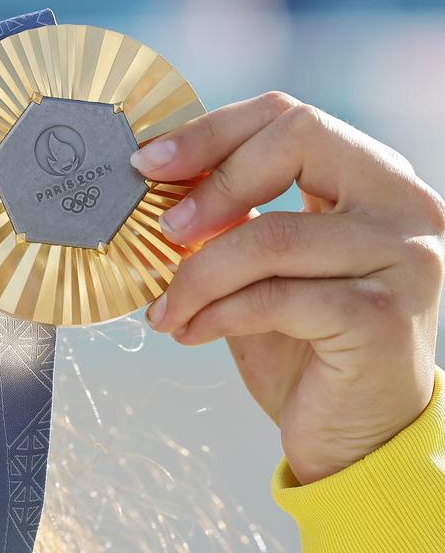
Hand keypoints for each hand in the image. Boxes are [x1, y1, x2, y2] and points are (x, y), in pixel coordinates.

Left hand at [130, 91, 444, 484]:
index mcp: (374, 178)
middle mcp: (404, 206)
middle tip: (162, 232)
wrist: (356, 436)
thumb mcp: (262, 267)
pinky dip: (217, 313)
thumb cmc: (302, 344)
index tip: (148, 163)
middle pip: (298, 141)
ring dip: (197, 274)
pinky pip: (275, 297)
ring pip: (272, 235)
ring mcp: (404, 259)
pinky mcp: (382, 318)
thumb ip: (230, 217)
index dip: (211, 132)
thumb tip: (153, 178)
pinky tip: (190, 332)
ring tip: (165, 308)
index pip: (290, 117)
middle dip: (210, 183)